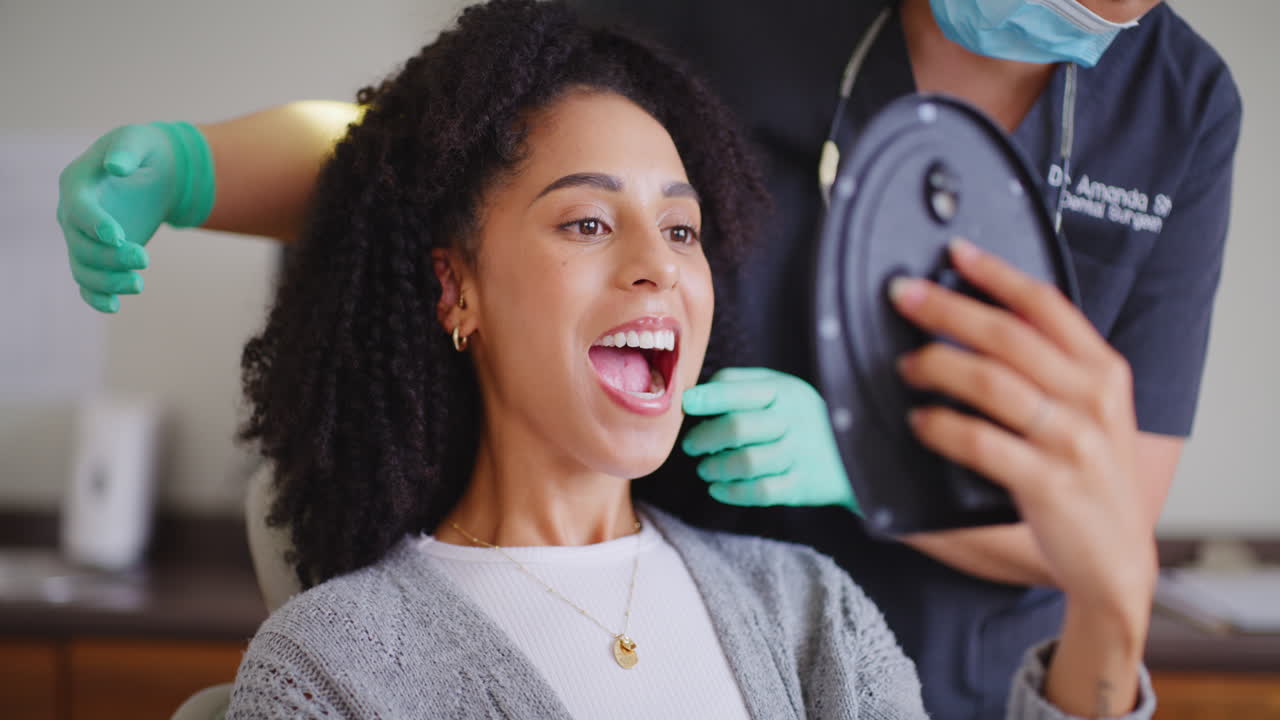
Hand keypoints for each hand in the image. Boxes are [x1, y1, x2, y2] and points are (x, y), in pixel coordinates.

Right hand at [56, 122, 214, 311]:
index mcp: (76, 184)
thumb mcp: (138, 140)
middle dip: (110, 257)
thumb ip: (126, 150)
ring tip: (138, 284)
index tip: (119, 237)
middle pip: (80, 245)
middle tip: (144, 259)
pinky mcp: (98, 255)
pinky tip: (114, 307)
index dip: (94, 223)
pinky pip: (88, 282)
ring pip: (83, 269)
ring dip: (107, 282)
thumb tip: (117, 167)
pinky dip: (96, 297)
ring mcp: (82, 237)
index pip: (77, 209)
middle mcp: (71, 214)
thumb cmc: (143, 150)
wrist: (152, 170)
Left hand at [681, 368, 859, 513]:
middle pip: (737, 428)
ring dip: (715, 467)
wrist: (860, 451)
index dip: (706, 398)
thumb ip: (741, 384)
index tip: (686, 405)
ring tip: (705, 468)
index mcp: (783, 391)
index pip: (737, 389)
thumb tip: (696, 392)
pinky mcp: (802, 486)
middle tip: (691, 445)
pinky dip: (732, 492)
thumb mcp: (782, 387)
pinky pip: (760, 492)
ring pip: (746, 463)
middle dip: (704, 437)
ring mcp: (798, 455)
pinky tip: (718, 489)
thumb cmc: (803, 416)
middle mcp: (791, 421)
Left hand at [891, 239, 1154, 628]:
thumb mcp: (1088, 412)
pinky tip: (920, 420)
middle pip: (1007, 335)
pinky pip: (980, 441)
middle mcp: (1092, 398)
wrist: (1114, 558)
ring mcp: (1071, 441)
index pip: (1046, 304)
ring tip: (906, 365)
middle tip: (903, 295)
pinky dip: (941, 426)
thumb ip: (1050, 369)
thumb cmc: (1089, 477)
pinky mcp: (1048, 482)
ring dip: (937, 365)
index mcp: (1102, 371)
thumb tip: (978, 324)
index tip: (956, 252)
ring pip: (990, 382)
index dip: (997, 273)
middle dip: (947, 308)